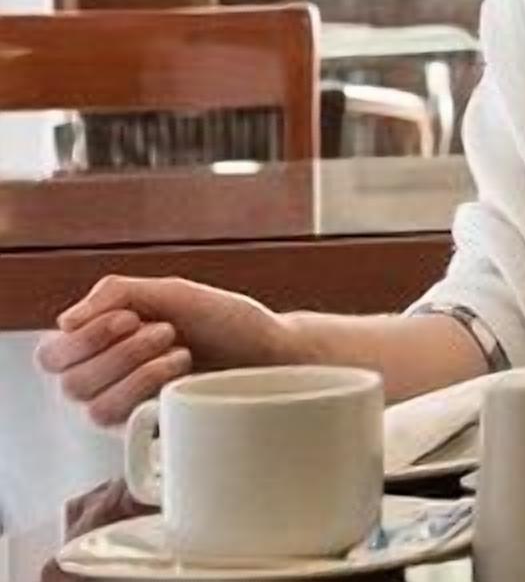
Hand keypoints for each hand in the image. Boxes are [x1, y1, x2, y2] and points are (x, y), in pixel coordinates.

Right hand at [38, 277, 300, 426]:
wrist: (272, 351)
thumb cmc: (225, 321)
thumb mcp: (173, 293)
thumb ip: (117, 294)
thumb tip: (64, 321)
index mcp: (102, 345)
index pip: (52, 354)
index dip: (85, 337)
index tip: (132, 317)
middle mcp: (104, 380)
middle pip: (68, 380)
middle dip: (118, 351)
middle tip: (165, 331)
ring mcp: (125, 409)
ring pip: (90, 405)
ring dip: (136, 369)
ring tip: (179, 349)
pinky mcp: (146, 431)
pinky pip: (119, 423)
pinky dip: (148, 388)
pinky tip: (182, 372)